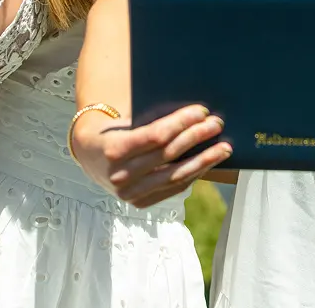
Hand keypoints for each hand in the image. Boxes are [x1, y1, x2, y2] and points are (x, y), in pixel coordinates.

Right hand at [75, 104, 231, 208]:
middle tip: (217, 123)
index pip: (156, 136)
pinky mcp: (140, 203)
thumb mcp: (125, 120)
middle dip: (196, 137)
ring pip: (175, 176)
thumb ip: (152, 121)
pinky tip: (207, 163)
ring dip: (204, 160)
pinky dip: (193, 174)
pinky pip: (173, 188)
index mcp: (115, 149)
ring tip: (224, 148)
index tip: (201, 110)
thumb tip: (194, 113)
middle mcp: (121, 175)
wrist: (90, 154)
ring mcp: (130, 194)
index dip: (181, 122)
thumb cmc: (114, 129)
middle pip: (168, 154)